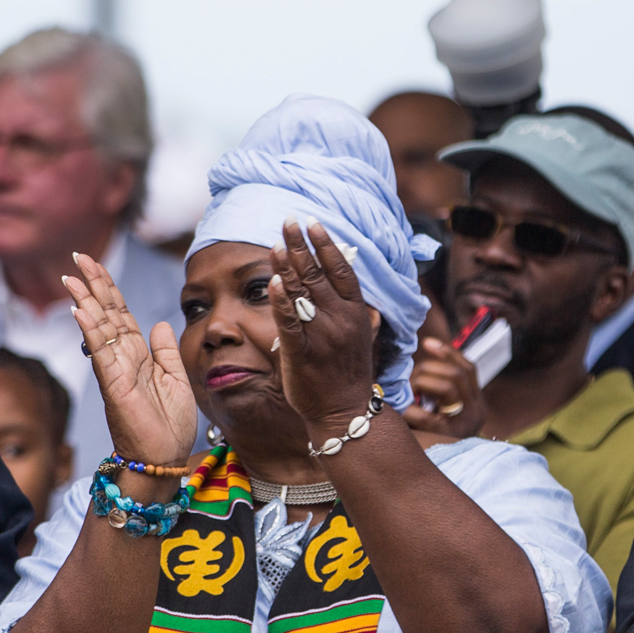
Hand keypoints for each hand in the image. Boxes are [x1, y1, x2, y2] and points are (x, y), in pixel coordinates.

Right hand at [63, 251, 195, 466]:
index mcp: (139, 355)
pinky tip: (80, 311)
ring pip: (99, 328)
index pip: (121, 314)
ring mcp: (116, 370)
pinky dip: (91, 331)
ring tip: (71, 277)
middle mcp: (124, 358)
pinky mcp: (114, 385)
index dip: (109, 288)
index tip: (95, 264)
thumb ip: (166, 350)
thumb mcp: (177, 379)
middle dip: (93, 284)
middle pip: (106, 313)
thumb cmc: (171, 425)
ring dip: (86, 301)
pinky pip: (101, 353)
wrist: (165, 458)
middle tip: (78, 257)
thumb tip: (158, 323)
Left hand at [268, 220, 380, 439]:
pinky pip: (289, 323)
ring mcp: (321, 336)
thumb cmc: (348, 375)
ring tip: (277, 241)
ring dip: (288, 265)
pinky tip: (273, 282)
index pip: (341, 270)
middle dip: (302, 245)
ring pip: (302, 293)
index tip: (313, 223)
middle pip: (318, 274)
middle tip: (288, 220)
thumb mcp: (359, 338)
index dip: (326, 244)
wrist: (346, 412)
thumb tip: (360, 295)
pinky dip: (281, 302)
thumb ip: (355, 314)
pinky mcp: (301, 353)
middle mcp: (341, 320)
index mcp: (356, 313)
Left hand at [401, 336, 482, 438]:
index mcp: (476, 404)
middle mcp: (476, 413)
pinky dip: (410, 411)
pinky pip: (425, 416)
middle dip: (429, 369)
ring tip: (409, 395)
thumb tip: (427, 346)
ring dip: (421, 384)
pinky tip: (402, 412)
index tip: (427, 343)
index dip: (449, 352)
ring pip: (447, 387)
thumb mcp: (439, 407)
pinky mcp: (446, 439)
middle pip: (457, 374)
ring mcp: (464, 426)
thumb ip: (437, 383)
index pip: (469, 368)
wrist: (427, 476)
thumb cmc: (428, 435)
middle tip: (411, 379)